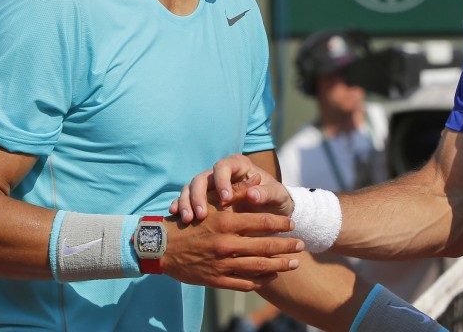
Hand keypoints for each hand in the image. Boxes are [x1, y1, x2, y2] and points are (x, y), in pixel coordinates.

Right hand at [162, 206, 302, 290]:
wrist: (161, 247)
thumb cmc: (189, 221)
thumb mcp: (211, 203)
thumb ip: (235, 192)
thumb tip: (257, 179)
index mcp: (226, 223)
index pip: (263, 223)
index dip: (281, 225)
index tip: (292, 225)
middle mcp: (226, 244)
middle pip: (266, 247)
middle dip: (287, 246)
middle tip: (301, 245)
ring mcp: (221, 264)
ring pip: (258, 267)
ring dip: (280, 265)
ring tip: (294, 263)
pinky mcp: (216, 279)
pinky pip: (244, 283)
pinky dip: (261, 280)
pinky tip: (272, 276)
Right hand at [172, 154, 294, 222]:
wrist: (271, 214)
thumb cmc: (276, 201)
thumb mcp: (276, 196)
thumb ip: (266, 193)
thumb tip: (253, 195)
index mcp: (238, 166)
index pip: (223, 166)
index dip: (222, 181)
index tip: (226, 199)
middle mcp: (220, 174)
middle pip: (201, 178)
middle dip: (199, 196)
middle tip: (202, 215)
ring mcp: (209, 187)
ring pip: (189, 189)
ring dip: (187, 203)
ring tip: (188, 220)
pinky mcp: (201, 200)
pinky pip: (185, 200)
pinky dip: (179, 207)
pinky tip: (178, 218)